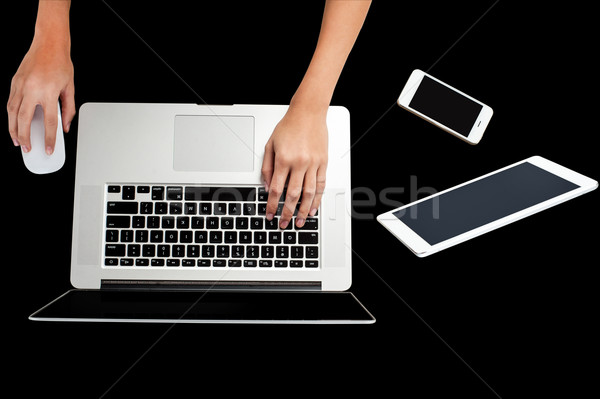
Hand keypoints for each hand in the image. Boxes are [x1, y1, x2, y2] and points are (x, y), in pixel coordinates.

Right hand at [7, 37, 74, 153]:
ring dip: (13, 128)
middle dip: (25, 137)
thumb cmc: (61, 64)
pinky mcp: (15, 82)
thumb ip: (68, 110)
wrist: (49, 44)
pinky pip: (11, 103)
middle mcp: (32, 89)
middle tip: (27, 149)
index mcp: (49, 92)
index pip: (49, 122)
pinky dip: (11, 115)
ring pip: (12, 112)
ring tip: (16, 140)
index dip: (49, 138)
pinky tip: (14, 123)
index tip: (49, 149)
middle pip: (24, 120)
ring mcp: (21, 85)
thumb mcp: (70, 88)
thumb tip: (65, 127)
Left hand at [261, 106, 327, 228]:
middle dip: (287, 213)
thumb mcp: (270, 145)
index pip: (277, 189)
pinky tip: (313, 209)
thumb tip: (268, 187)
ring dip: (303, 210)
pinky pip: (321, 185)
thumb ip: (267, 168)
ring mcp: (313, 164)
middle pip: (292, 195)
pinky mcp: (323, 163)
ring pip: (309, 194)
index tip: (270, 215)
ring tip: (299, 222)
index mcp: (284, 159)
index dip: (272, 205)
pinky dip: (317, 199)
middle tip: (284, 224)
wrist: (308, 113)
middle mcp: (299, 163)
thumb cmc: (288, 127)